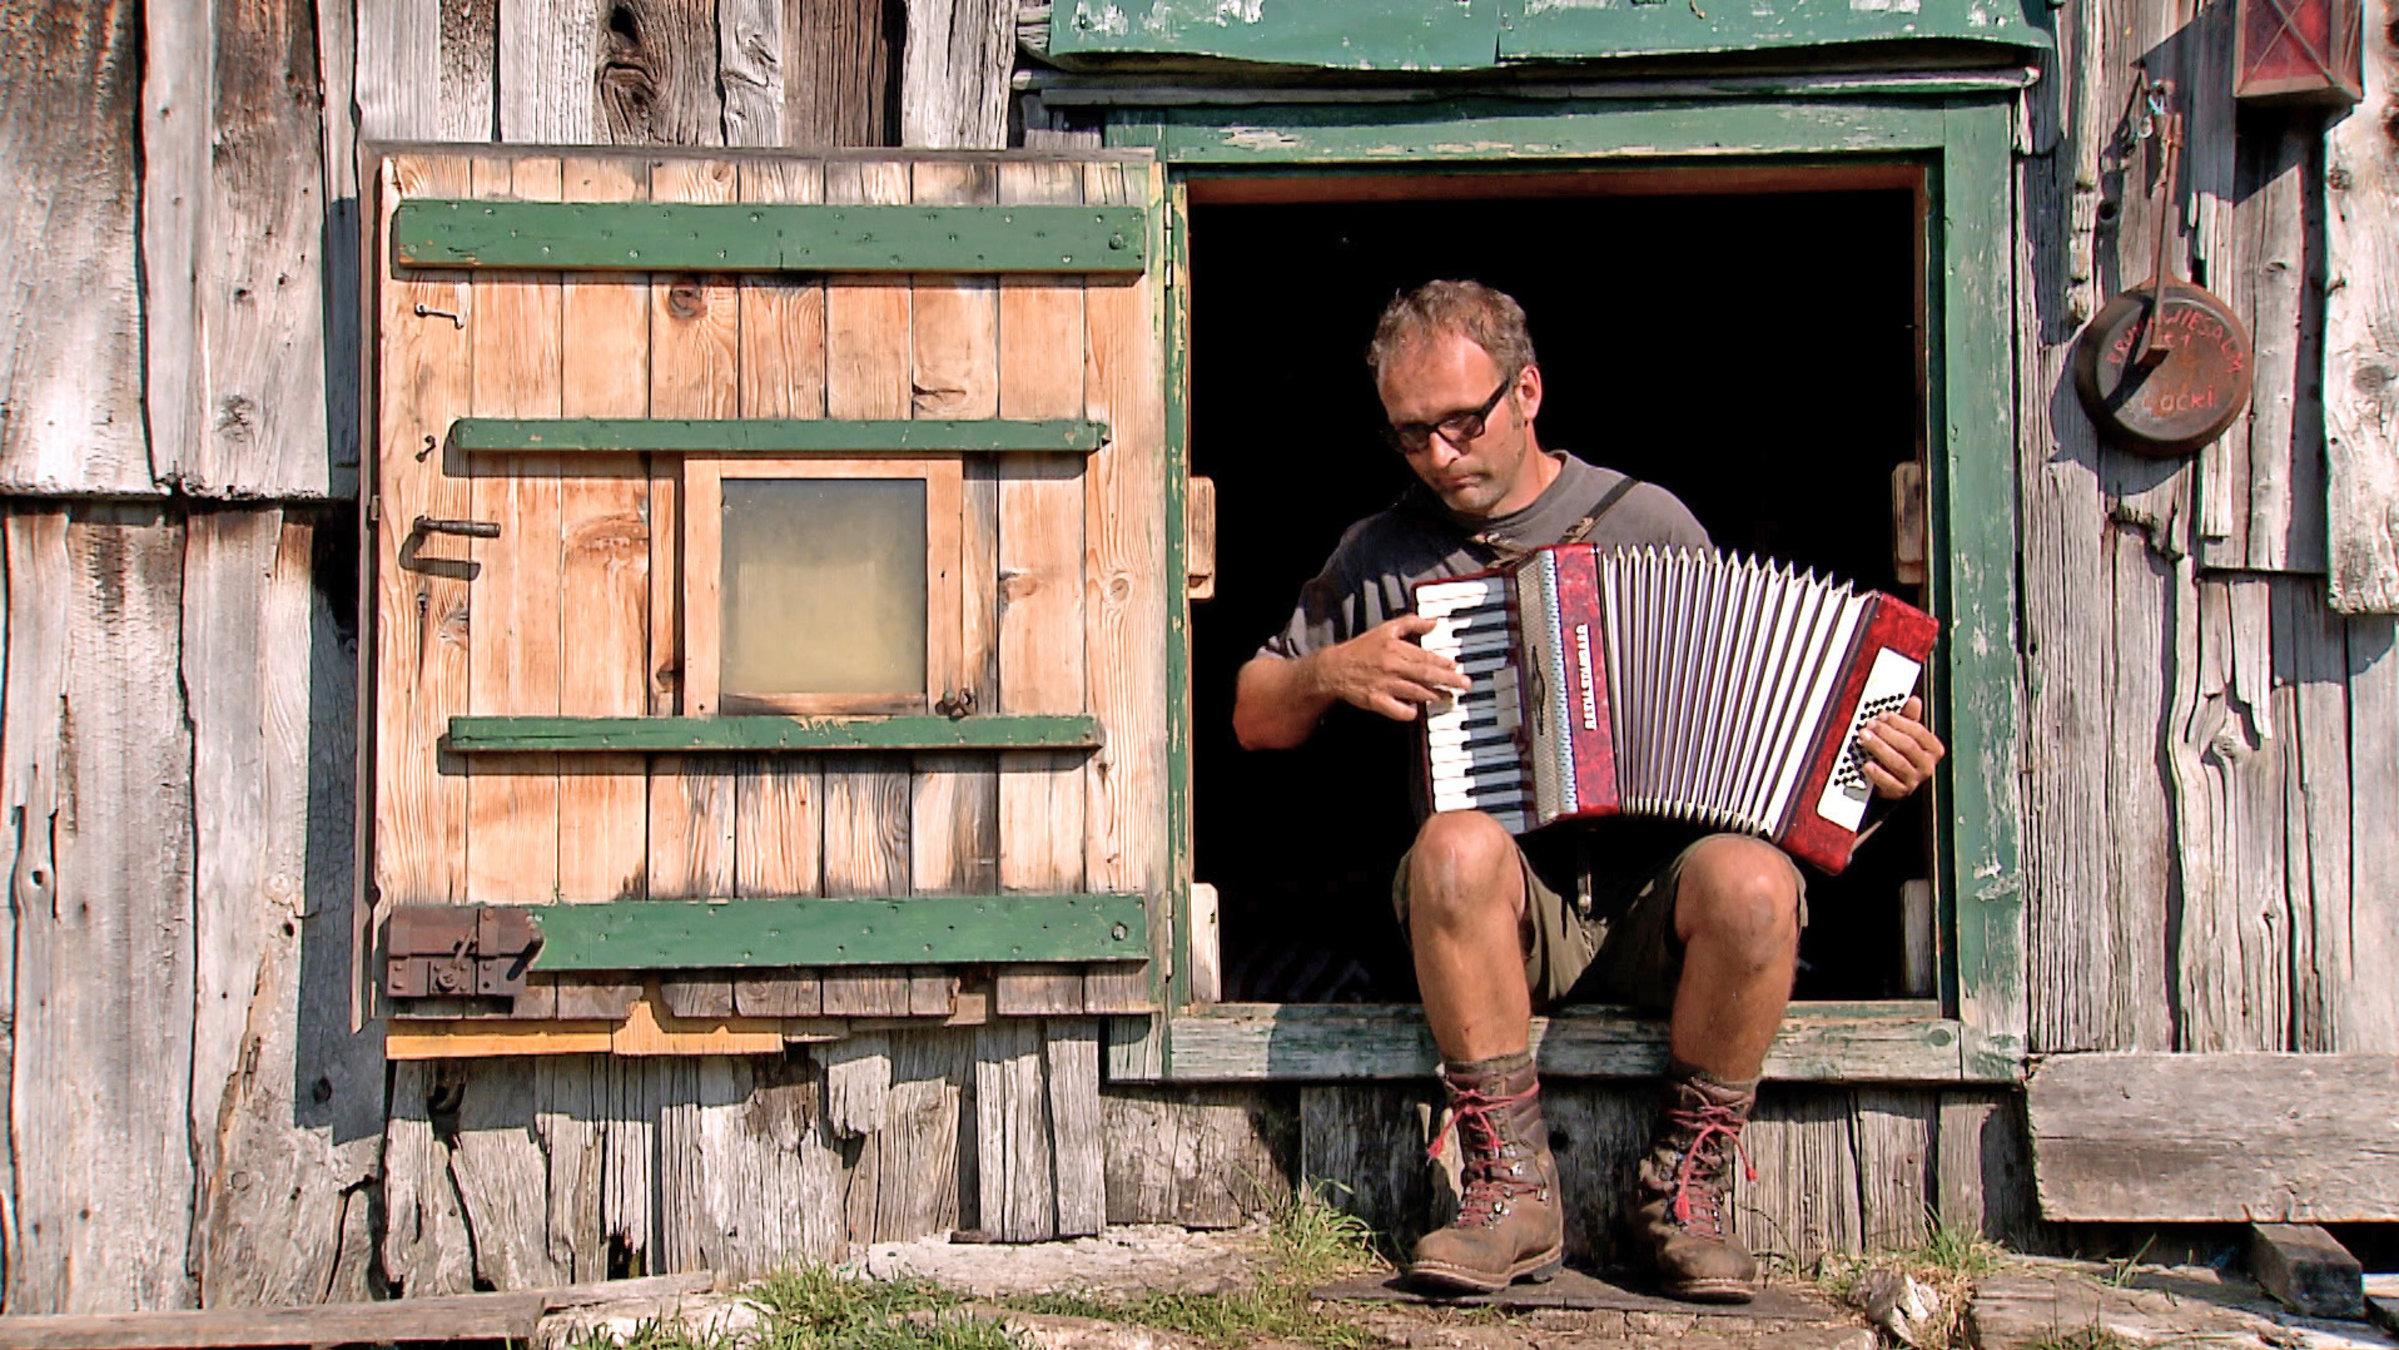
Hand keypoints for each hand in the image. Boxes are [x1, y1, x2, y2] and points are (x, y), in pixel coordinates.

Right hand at [1314, 613, 1470, 721]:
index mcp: (1396, 648)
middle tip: (1465, 684)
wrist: (1334, 668)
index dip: (1443, 663)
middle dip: (1449, 680)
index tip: (1456, 666)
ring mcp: (1385, 686)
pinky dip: (1411, 712)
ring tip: (1447, 697)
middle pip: (1427, 675)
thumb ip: (1412, 623)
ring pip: (1417, 693)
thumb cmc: (1362, 648)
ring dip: (1435, 696)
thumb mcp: (1386, 629)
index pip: (1426, 657)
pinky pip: (1400, 711)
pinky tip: (1417, 709)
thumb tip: (1435, 622)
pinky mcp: (1377, 702)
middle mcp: (1392, 667)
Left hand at [1857, 696, 1943, 798]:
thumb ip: (1910, 719)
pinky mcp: (1901, 792)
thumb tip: (1914, 700)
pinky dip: (1877, 773)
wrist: (1894, 783)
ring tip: (1864, 737)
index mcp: (1933, 749)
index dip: (1899, 722)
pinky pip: (1889, 783)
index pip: (1918, 732)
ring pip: (1898, 762)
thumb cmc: (1901, 755)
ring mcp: (1915, 780)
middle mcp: (1927, 765)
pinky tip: (1867, 764)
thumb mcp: (1907, 736)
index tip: (1882, 715)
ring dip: (1879, 747)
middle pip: (1907, 746)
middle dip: (1886, 733)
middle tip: (1870, 724)